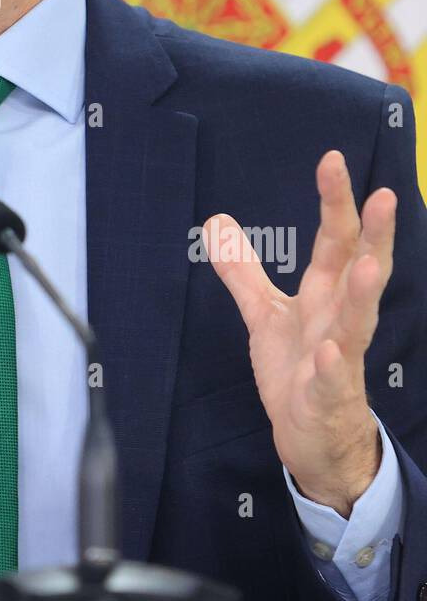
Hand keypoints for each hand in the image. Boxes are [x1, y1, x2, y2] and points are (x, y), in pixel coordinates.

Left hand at [203, 150, 393, 517]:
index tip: (331, 159)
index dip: (334, 202)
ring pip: (358, 323)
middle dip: (373, 235)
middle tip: (384, 195)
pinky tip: (329, 354)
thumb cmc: (300, 370)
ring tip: (367, 263)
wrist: (316, 441)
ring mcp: (339, 359)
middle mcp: (339, 320)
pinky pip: (332, 382)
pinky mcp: (327, 399)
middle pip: (361, 271)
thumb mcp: (265, 314)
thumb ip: (243, 270)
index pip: (335, 241)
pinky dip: (331, 368)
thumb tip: (216, 221)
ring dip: (363, 294)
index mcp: (326, 295)